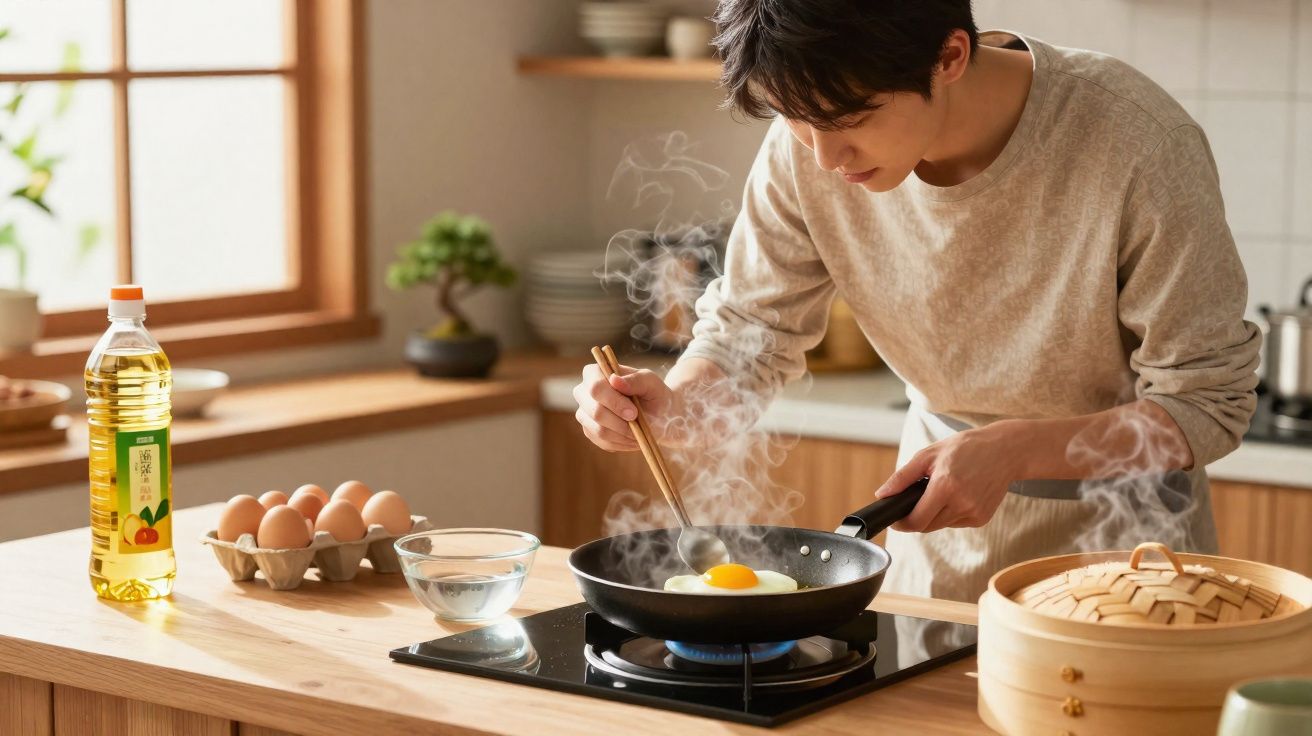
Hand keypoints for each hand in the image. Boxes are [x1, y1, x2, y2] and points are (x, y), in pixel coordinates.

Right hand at [572, 363, 675, 452]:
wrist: (658, 416)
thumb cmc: (654, 394)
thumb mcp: (652, 383)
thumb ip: (636, 380)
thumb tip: (614, 380)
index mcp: (595, 373)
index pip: (595, 387)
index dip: (614, 401)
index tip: (633, 412)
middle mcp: (584, 392)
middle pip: (595, 411)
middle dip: (620, 421)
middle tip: (638, 421)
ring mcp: (584, 413)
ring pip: (599, 429)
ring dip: (624, 433)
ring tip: (639, 429)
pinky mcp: (590, 431)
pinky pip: (602, 441)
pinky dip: (622, 442)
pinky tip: (632, 435)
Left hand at [872, 421, 1027, 532]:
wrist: (1005, 450)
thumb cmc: (965, 448)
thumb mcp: (928, 455)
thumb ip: (902, 477)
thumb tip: (882, 494)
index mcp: (946, 486)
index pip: (916, 520)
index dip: (902, 523)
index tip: (895, 519)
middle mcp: (962, 503)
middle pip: (927, 526)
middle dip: (916, 517)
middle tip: (915, 500)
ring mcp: (974, 513)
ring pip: (940, 525)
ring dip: (933, 515)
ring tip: (940, 491)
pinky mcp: (982, 518)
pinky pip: (956, 522)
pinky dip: (950, 513)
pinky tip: (957, 495)